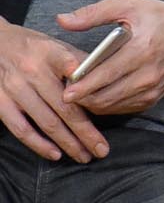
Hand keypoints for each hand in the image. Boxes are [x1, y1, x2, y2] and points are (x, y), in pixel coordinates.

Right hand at [0, 19, 103, 162]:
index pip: (76, 72)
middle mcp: (32, 71)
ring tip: (85, 156)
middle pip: (66, 107)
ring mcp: (14, 88)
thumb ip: (82, 63)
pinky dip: (39, 144)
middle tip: (102, 150)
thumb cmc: (33, 48)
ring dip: (68, 143)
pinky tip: (55, 154)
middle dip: (86, 132)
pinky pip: (21, 129)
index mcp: (51, 54)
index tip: (104, 103)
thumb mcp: (57, 46)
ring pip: (47, 122)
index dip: (89, 88)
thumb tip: (110, 83)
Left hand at [55, 0, 163, 118]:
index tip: (65, 91)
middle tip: (65, 92)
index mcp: (142, 50)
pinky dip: (107, 105)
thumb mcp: (130, 4)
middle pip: (107, 96)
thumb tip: (62, 20)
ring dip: (93, 103)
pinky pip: (125, 108)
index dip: (83, 86)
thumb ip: (94, 13)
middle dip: (83, 98)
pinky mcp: (155, 97)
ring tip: (77, 94)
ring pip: (114, 105)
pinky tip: (96, 97)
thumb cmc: (163, 18)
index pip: (106, 74)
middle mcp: (149, 74)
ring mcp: (153, 89)